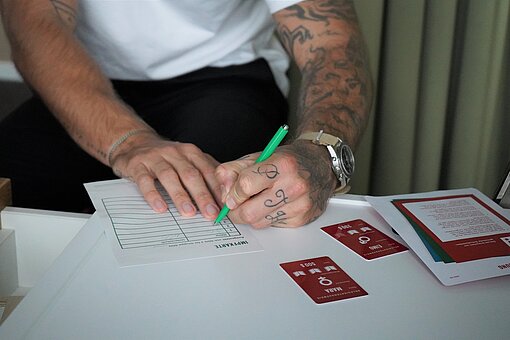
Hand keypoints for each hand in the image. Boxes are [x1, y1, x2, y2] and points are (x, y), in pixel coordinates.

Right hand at [110, 132, 221, 219]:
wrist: (135, 143)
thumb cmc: (167, 157)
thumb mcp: (188, 159)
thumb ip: (205, 172)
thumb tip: (226, 193)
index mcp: (191, 152)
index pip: (208, 170)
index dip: (218, 188)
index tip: (225, 205)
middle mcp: (175, 153)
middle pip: (191, 174)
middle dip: (203, 195)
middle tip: (211, 213)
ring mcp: (156, 158)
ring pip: (170, 177)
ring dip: (181, 196)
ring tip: (189, 213)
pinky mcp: (138, 166)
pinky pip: (145, 181)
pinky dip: (153, 195)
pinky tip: (160, 208)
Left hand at [215, 141, 336, 227]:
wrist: (320, 165)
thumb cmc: (288, 160)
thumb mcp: (258, 156)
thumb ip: (233, 170)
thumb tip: (223, 193)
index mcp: (281, 164)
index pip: (245, 185)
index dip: (233, 193)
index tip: (231, 194)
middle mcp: (294, 185)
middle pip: (249, 212)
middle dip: (236, 211)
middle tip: (235, 206)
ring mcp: (300, 204)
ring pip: (259, 223)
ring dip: (251, 216)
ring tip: (256, 202)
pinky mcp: (301, 219)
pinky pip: (272, 226)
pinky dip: (266, 218)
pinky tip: (273, 205)